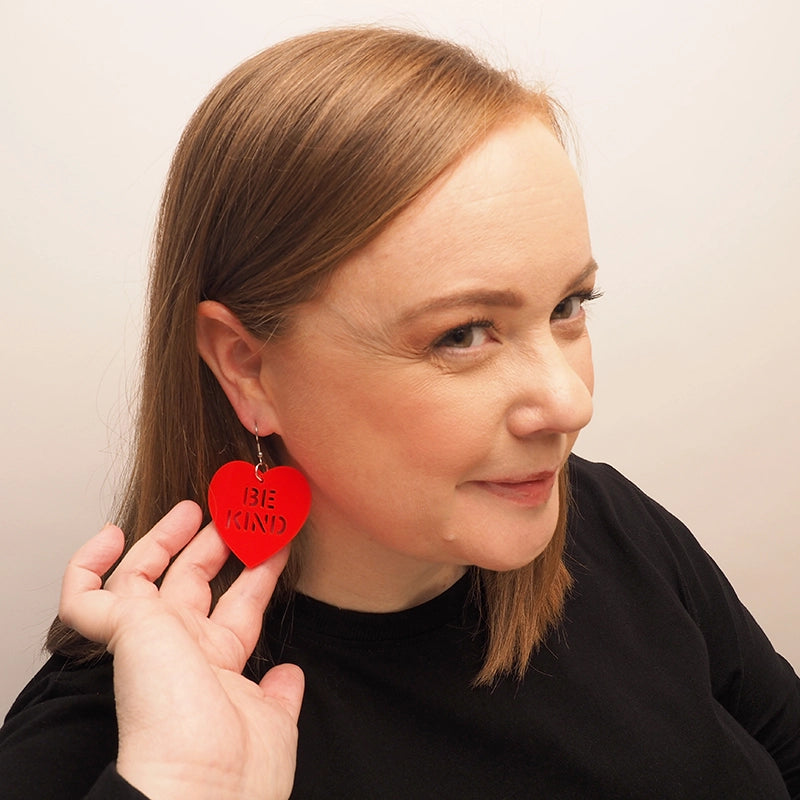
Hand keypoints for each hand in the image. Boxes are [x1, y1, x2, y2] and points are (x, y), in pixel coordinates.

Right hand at [59, 500, 303, 799]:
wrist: (203, 791)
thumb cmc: (239, 767)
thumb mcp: (274, 719)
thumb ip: (279, 692)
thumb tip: (290, 675)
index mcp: (215, 670)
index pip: (235, 608)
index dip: (255, 574)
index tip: (275, 544)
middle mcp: (180, 651)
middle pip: (190, 584)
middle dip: (213, 546)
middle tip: (236, 514)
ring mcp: (148, 640)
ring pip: (140, 579)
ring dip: (164, 539)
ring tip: (193, 507)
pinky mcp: (121, 632)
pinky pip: (82, 597)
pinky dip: (86, 566)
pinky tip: (111, 538)